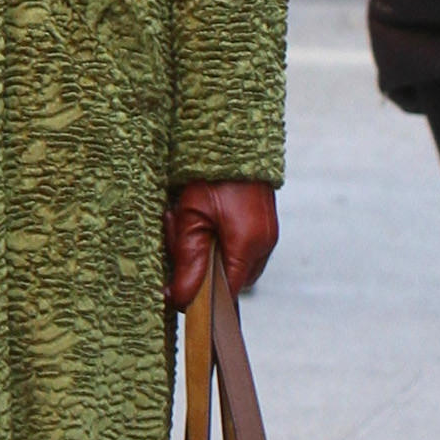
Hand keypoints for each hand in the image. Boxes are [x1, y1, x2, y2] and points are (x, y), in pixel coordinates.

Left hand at [163, 181, 278, 310]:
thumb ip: (188, 261)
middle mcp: (263, 246)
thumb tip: (181, 301)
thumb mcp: (191, 218)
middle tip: (174, 231)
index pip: (226, 294)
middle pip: (227, 280)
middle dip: (196, 266)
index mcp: (248, 246)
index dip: (200, 297)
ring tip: (182, 217)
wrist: (232, 138)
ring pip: (229, 263)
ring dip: (203, 250)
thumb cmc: (210, 176)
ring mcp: (266, 236)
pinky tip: (199, 217)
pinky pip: (236, 248)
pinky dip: (214, 240)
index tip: (174, 289)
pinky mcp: (262, 227)